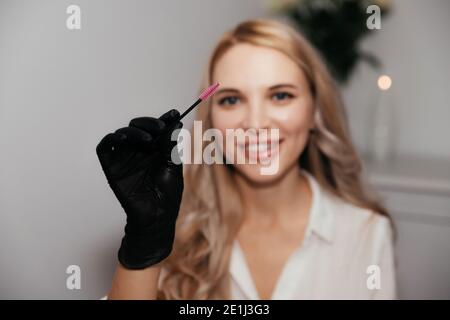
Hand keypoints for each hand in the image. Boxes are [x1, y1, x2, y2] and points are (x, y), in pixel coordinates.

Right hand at [96, 109, 182, 268]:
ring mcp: (125, 157)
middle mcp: (139, 150)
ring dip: (134, 131)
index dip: (164, 119)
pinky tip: (124, 138)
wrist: (156, 216)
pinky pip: (105, 147)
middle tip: (160, 128)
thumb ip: (171, 145)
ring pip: (123, 134)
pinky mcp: (111, 166)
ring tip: (147, 139)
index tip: (174, 113)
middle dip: (149, 124)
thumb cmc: (168, 194)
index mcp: (156, 149)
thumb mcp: (173, 166)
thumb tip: (176, 123)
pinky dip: (112, 139)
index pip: (157, 128)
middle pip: (138, 127)